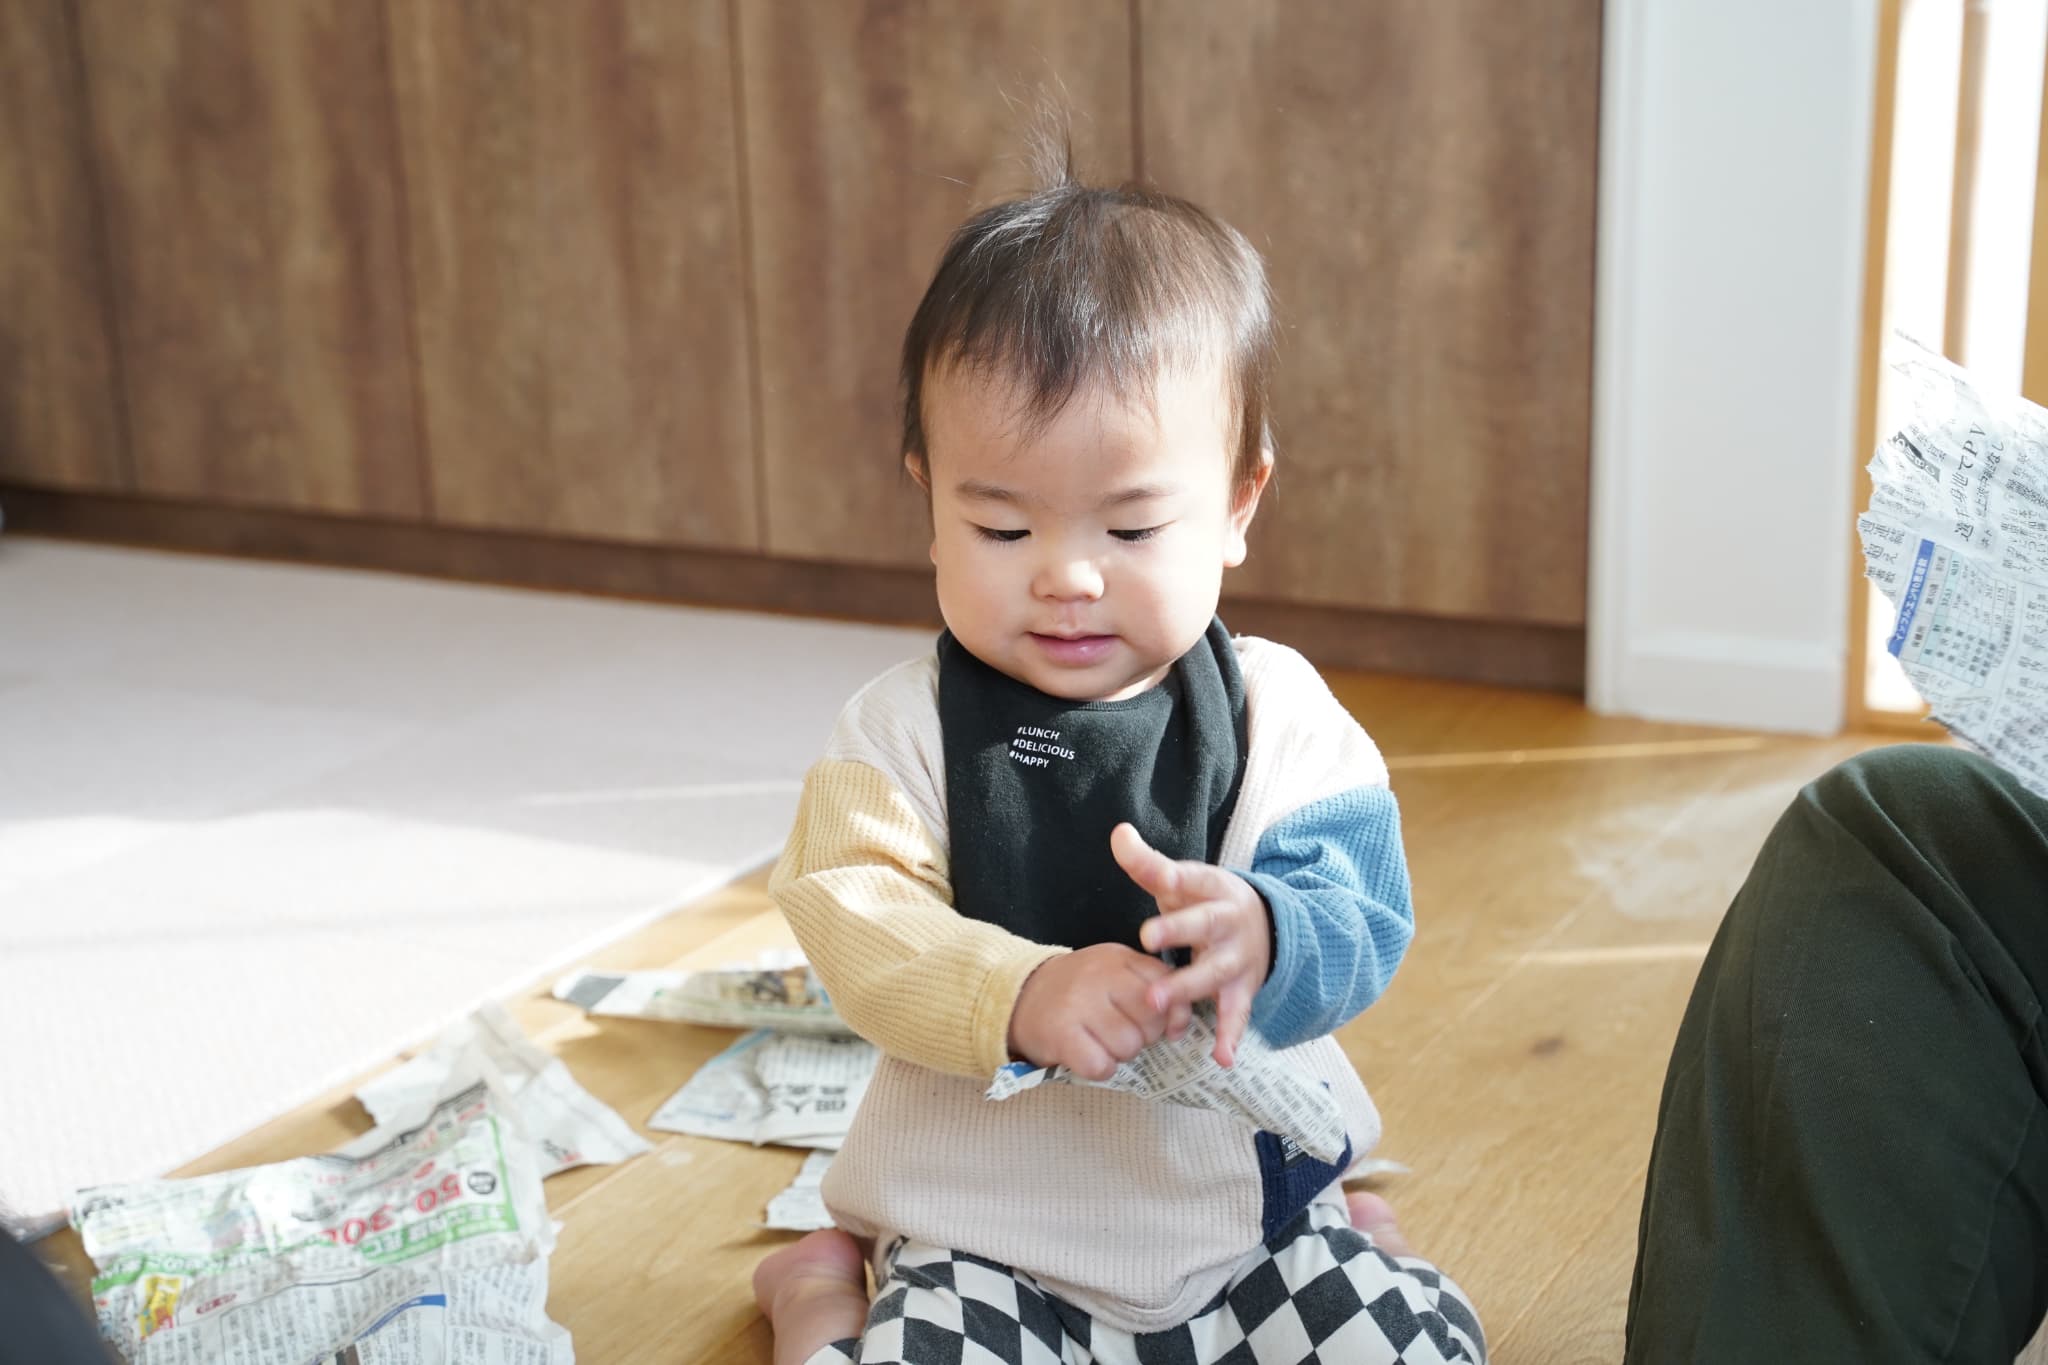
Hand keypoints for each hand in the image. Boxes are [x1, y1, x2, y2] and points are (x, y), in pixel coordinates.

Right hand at [1007, 943, 1177, 1080]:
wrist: (1019, 997)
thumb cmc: (1077, 991)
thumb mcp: (1113, 974)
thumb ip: (1150, 989)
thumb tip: (1178, 1024)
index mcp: (1117, 958)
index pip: (1165, 984)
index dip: (1173, 1012)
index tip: (1165, 1024)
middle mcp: (1099, 976)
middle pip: (1150, 1020)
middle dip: (1143, 1035)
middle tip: (1120, 1030)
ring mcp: (1078, 1004)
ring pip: (1129, 1046)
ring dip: (1119, 1053)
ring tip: (1100, 1040)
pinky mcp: (1061, 1035)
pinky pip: (1102, 1065)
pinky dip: (1099, 1067)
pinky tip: (1087, 1054)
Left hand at [1111, 822, 1272, 1067]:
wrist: (1264, 925)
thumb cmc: (1206, 901)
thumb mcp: (1182, 879)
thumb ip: (1147, 863)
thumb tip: (1118, 833)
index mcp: (1211, 889)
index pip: (1188, 879)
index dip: (1170, 877)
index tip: (1156, 877)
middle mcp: (1227, 922)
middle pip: (1204, 925)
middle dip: (1178, 932)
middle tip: (1146, 939)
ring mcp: (1236, 958)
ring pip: (1214, 973)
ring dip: (1187, 988)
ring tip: (1157, 1002)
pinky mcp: (1242, 989)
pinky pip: (1236, 1013)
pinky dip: (1230, 1035)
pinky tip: (1222, 1057)